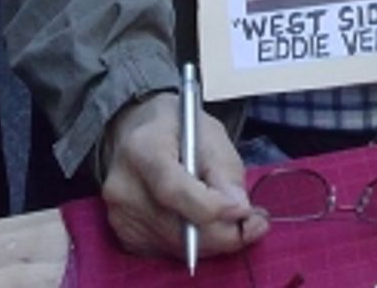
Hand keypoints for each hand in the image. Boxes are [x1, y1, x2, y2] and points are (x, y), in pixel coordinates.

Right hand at [102, 92, 267, 259]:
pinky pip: (168, 250)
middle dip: (221, 231)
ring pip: (176, 244)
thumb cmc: (175, 127)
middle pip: (175, 226)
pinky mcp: (126, 234)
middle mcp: (123, 187)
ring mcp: (121, 215)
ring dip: (213, 239)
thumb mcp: (208, 131)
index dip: (210, 206)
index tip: (243, 209)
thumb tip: (239, 208)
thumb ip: (224, 169)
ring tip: (238, 220)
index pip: (173, 190)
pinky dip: (195, 242)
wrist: (136, 132)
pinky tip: (210, 224)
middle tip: (255, 224)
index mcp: (142, 149)